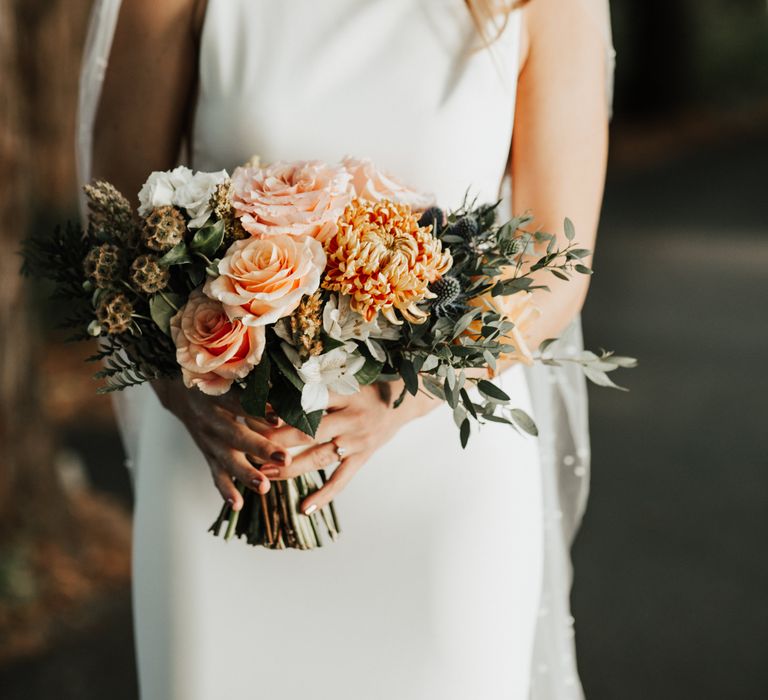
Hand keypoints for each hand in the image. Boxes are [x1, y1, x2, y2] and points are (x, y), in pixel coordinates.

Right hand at [151, 378, 292, 510]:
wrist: (180, 391)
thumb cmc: (217, 381)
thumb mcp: (230, 376)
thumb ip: (256, 387)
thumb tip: (289, 395)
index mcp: (219, 396)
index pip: (240, 403)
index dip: (258, 410)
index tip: (278, 419)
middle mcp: (212, 419)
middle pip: (237, 436)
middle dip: (261, 449)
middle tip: (285, 459)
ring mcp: (208, 440)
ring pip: (227, 460)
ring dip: (246, 475)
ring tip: (265, 487)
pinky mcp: (208, 454)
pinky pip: (216, 474)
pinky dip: (226, 491)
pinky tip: (238, 505)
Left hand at [260, 380, 436, 514]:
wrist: (403, 403)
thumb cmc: (366, 390)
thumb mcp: (344, 382)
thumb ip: (317, 388)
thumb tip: (278, 391)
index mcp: (343, 396)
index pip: (307, 403)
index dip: (282, 410)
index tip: (254, 415)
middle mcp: (350, 419)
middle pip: (309, 432)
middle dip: (278, 442)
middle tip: (251, 449)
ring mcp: (357, 442)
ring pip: (320, 458)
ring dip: (291, 468)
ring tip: (265, 474)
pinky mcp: (362, 458)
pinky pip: (341, 480)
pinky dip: (324, 495)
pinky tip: (304, 508)